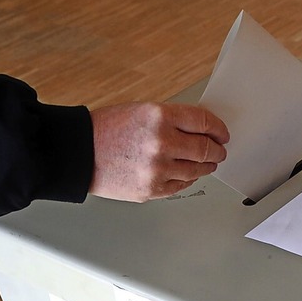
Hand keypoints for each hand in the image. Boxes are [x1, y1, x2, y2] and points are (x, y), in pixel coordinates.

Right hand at [88, 102, 228, 201]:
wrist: (78, 154)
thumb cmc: (106, 131)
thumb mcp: (142, 111)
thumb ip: (172, 120)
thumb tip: (202, 130)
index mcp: (159, 117)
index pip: (204, 122)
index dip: (218, 129)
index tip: (222, 134)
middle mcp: (161, 143)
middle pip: (205, 148)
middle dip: (217, 150)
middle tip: (219, 150)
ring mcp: (157, 169)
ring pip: (197, 170)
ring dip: (207, 166)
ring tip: (207, 162)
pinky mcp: (152, 189)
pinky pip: (182, 185)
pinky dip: (189, 178)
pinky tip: (188, 173)